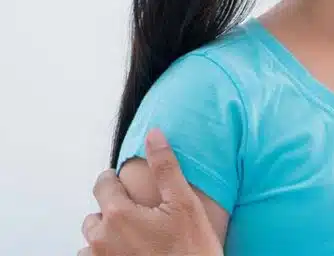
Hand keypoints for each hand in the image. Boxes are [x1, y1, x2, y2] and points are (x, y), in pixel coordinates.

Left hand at [79, 129, 222, 255]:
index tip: (130, 186)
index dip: (117, 181)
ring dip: (110, 236)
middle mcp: (103, 239)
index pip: (103, 184)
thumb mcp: (184, 203)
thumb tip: (153, 135)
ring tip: (138, 238)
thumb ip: (165, 167)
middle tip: (142, 216)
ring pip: (95, 240)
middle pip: (97, 214)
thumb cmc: (191, 250)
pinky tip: (133, 254)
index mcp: (118, 215)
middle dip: (115, 210)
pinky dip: (109, 254)